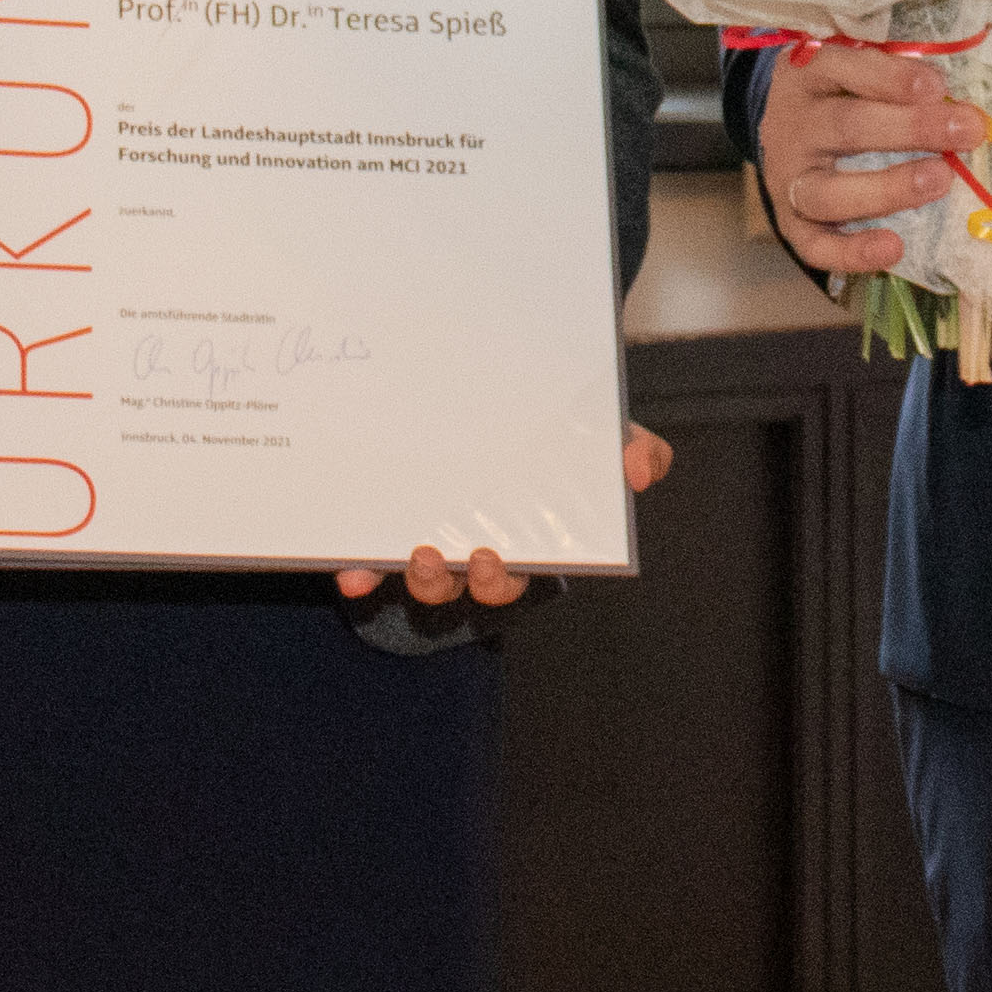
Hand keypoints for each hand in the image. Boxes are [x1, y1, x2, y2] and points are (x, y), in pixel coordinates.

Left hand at [329, 426, 671, 611]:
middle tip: (467, 557)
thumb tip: (642, 470)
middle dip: (468, 581)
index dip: (503, 576)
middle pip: (474, 586)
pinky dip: (361, 572)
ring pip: (428, 582)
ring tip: (418, 553)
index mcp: (526, 538)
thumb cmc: (554, 433)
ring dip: (422, 577)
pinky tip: (350, 571)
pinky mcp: (390, 539)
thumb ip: (631, 447)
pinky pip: (374, 565)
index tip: (492, 558)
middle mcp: (477, 553)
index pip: (519, 572)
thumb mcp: (598, 433)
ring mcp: (435, 547)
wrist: (485, 405)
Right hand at [754, 42, 973, 278]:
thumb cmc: (838, 92)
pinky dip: (851, 252)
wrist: (784, 125)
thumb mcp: (855, 68)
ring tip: (940, 180)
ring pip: (828, 192)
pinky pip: (814, 245)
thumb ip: (895, 78)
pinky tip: (893, 248)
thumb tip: (949, 99)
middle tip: (966, 131)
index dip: (891, 79)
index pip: (843, 68)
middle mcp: (793, 127)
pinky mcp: (790, 222)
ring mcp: (787, 179)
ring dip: (887, 189)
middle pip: (847, 127)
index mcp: (806, 75)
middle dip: (911, 129)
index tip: (938, 87)